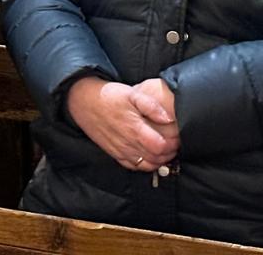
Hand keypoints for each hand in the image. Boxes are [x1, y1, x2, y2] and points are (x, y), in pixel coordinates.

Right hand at [65, 76, 179, 170]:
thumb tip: (169, 118)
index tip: (178, 137)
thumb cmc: (109, 96)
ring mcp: (121, 150)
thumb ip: (151, 106)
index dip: (173, 144)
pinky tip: (150, 156)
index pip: (161, 147)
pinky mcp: (114, 153)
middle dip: (169, 153)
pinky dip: (145, 165)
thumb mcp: (131, 94)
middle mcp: (128, 144)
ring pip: (146, 165)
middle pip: (156, 158)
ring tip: (165, 151)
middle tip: (175, 144)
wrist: (84, 102)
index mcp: (134, 129)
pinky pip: (133, 167)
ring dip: (159, 161)